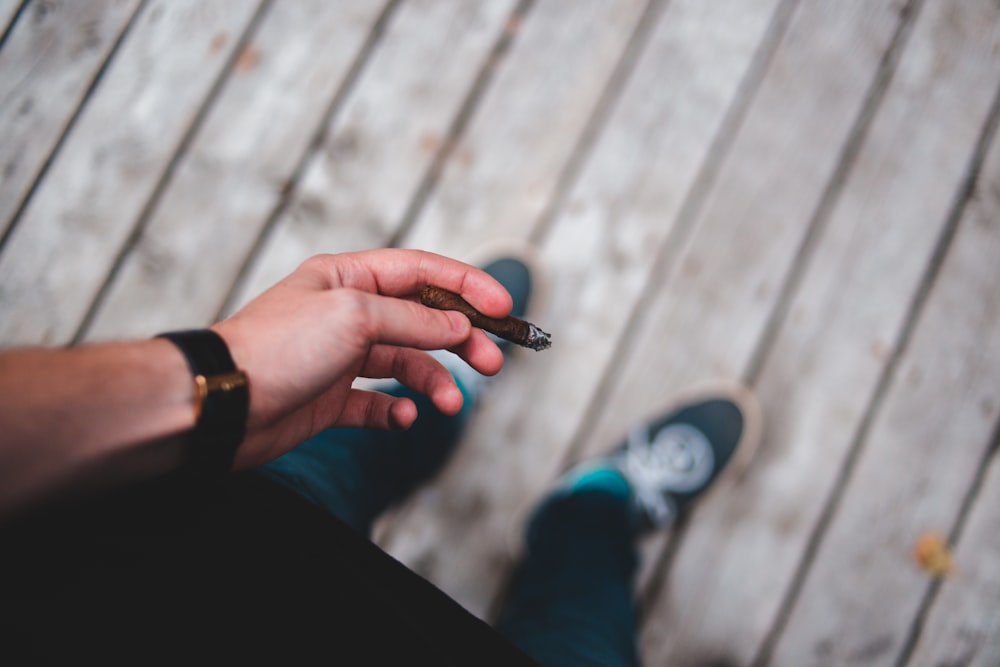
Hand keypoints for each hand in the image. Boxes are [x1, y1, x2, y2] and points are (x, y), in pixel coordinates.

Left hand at [212, 249, 511, 468]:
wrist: (222, 404)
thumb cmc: (277, 347)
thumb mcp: (355, 317)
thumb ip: (413, 320)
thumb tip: (458, 326)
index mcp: (348, 278)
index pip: (421, 272)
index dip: (467, 286)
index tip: (503, 307)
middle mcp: (346, 313)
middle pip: (421, 320)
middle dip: (461, 340)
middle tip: (492, 363)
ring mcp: (339, 356)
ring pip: (405, 364)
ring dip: (433, 382)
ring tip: (448, 404)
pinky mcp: (330, 398)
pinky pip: (376, 402)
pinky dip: (395, 410)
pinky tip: (401, 418)